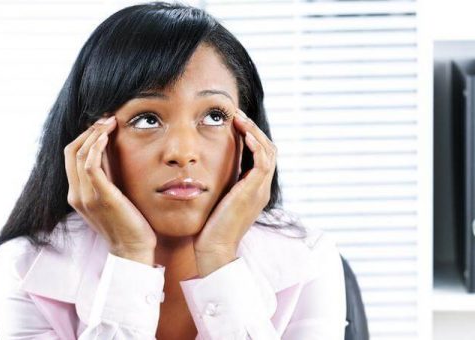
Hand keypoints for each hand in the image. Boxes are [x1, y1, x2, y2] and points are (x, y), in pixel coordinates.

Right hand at [65, 116, 156, 264]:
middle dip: (88, 131)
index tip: (102, 125)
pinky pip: (91, 165)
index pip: (71, 156)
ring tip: (110, 123)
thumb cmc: (127, 224)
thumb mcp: (112, 196)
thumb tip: (109, 152)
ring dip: (94, 134)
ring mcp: (86, 197)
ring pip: (80, 154)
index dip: (84, 136)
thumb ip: (106, 177)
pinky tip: (108, 137)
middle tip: (107, 120)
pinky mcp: (101, 197)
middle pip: (71, 151)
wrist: (133, 250)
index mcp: (76, 194)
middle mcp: (76, 195)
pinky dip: (97, 147)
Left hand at [194, 110, 276, 275]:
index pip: (261, 155)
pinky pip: (263, 161)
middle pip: (269, 149)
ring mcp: (260, 190)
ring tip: (239, 118)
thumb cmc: (209, 228)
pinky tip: (243, 134)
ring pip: (269, 151)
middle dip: (254, 129)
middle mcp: (261, 188)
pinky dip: (255, 144)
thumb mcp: (216, 198)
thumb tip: (205, 167)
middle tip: (237, 115)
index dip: (251, 136)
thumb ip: (218, 183)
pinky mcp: (254, 192)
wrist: (214, 249)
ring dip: (254, 131)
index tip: (234, 123)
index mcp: (254, 189)